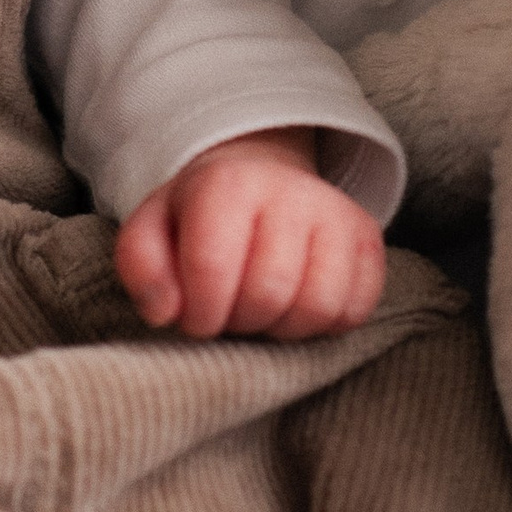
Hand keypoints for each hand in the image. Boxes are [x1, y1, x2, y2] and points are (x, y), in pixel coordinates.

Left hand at [114, 128, 386, 342]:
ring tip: (263, 310)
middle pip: (269, 294)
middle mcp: (291, 190)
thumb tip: (166, 313)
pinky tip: (296, 305)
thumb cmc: (198, 220)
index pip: (212, 269)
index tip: (195, 317)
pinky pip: (356, 310)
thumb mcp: (152, 231)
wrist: (260, 183)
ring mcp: (338, 213)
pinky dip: (324, 325)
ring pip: (319, 307)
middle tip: (229, 312)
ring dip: (283, 328)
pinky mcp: (370, 239)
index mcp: (227, 183)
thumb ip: (141, 268)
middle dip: (240, 322)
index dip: (199, 314)